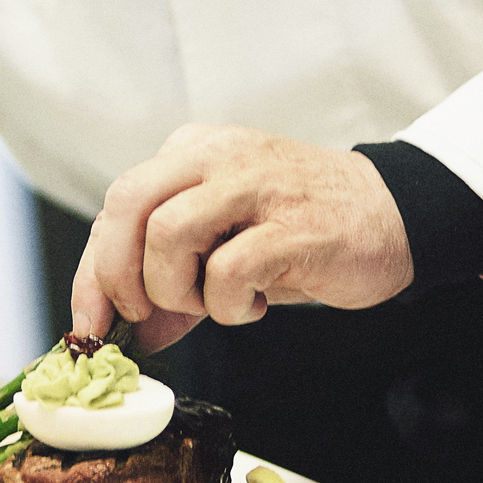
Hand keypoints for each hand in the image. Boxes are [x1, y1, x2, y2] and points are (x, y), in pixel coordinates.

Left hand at [72, 125, 414, 351]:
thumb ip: (175, 277)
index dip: (93, 270)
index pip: (118, 202)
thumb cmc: (303, 228)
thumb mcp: (227, 241)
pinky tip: (252, 304)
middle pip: (129, 204)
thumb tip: (131, 331)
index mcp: (194, 151)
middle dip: (119, 274)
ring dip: (176, 289)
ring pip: (169, 233)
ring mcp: (257, 186)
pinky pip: (229, 270)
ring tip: (211, 302)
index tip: (90, 321)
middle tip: (145, 315)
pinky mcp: (293, 226)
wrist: (392, 213)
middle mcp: (218, 156)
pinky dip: (228, 305)